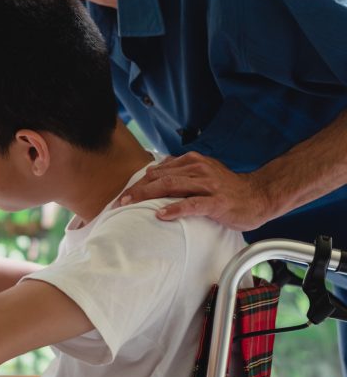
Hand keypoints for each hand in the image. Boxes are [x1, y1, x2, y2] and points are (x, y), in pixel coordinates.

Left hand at [115, 152, 272, 230]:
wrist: (258, 196)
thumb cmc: (226, 190)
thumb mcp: (200, 175)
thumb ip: (179, 173)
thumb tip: (153, 172)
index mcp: (191, 162)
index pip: (157, 171)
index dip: (137, 184)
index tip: (121, 197)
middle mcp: (197, 169)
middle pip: (159, 178)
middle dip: (136, 190)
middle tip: (118, 202)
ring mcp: (207, 185)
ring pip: (171, 187)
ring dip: (148, 196)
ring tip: (130, 205)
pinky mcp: (216, 201)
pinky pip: (192, 204)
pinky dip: (175, 208)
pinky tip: (161, 215)